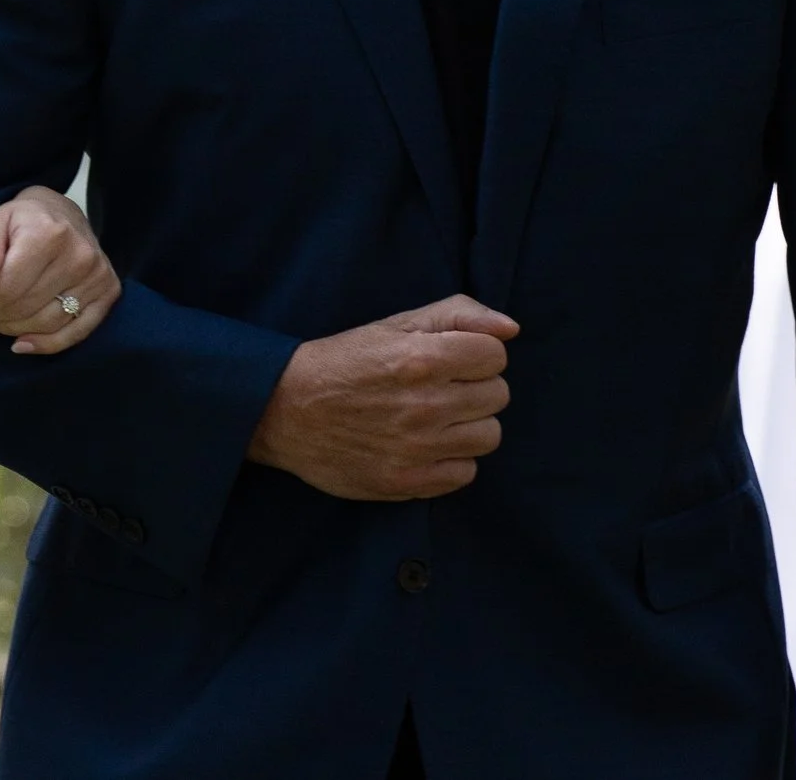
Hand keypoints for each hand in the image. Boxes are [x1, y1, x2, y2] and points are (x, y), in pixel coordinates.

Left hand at [0, 185, 121, 355]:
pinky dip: (47, 344)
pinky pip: (77, 332)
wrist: (64, 213)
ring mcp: (98, 275)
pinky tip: (21, 344)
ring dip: (14, 330)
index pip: (8, 286)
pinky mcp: (108, 291)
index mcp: (49, 234)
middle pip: (27, 306)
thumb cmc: (25, 219)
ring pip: (48, 322)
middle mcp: (79, 255)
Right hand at [245, 295, 517, 501]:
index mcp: (422, 358)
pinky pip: (465, 472)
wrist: (285, 410)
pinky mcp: (408, 481)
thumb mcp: (394, 324)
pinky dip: (451, 459)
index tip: (451, 358)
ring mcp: (418, 448)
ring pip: (489, 435)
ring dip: (468, 424)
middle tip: (439, 387)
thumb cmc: (344, 361)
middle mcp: (425, 405)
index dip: (475, 353)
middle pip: (497, 395)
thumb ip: (457, 314)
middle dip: (473, 386)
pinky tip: (425, 445)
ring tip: (435, 417)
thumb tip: (510, 329)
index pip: (495, 355)